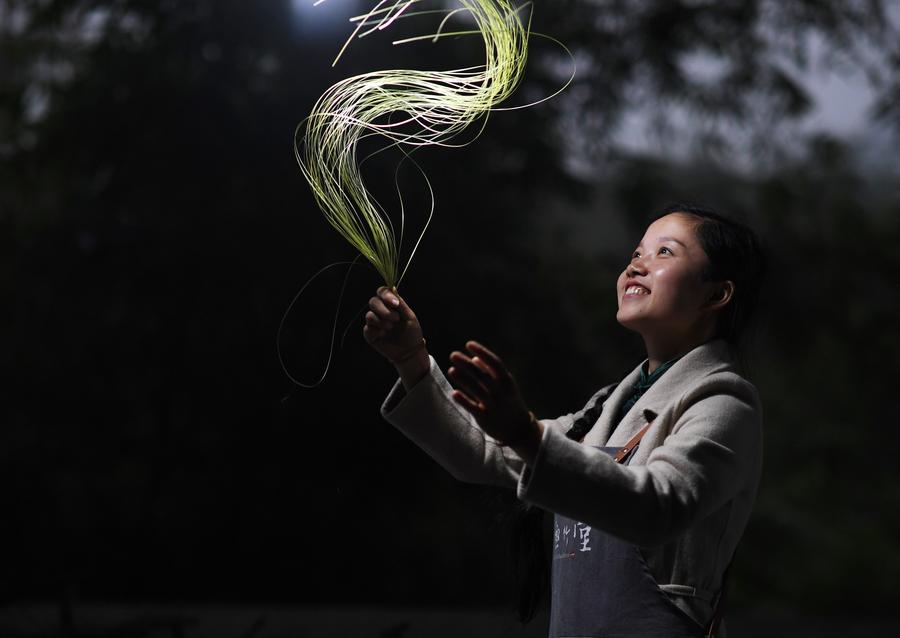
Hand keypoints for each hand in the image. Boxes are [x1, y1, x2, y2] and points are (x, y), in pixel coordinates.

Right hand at [364, 287, 427, 382]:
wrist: (410, 351)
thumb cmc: (411, 332)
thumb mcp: (409, 316)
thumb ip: (400, 303)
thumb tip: (392, 288)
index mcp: (390, 304)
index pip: (382, 292)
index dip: (386, 295)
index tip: (395, 304)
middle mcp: (380, 311)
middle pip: (373, 302)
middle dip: (384, 310)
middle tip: (396, 319)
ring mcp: (374, 322)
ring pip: (369, 315)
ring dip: (382, 321)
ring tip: (391, 328)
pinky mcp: (370, 334)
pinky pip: (368, 328)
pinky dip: (377, 330)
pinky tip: (384, 335)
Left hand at [448, 341, 541, 458]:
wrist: (519, 429)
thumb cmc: (509, 401)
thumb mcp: (505, 385)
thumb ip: (490, 372)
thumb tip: (474, 358)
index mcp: (507, 381)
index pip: (495, 363)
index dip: (482, 352)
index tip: (469, 344)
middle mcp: (501, 392)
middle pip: (482, 375)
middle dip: (467, 364)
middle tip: (453, 355)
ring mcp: (494, 405)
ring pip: (477, 390)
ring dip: (464, 379)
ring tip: (451, 370)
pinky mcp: (486, 418)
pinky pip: (473, 407)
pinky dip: (464, 400)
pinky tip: (454, 393)